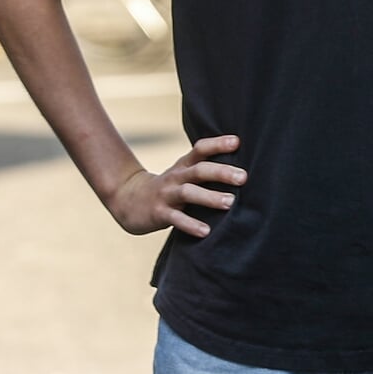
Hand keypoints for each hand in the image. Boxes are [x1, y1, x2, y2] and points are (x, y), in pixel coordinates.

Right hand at [105, 134, 244, 237]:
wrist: (128, 200)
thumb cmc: (169, 187)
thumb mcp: (184, 173)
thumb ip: (207, 169)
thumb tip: (244, 169)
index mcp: (184, 165)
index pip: (200, 149)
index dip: (217, 144)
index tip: (237, 142)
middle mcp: (176, 177)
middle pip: (199, 170)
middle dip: (221, 172)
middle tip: (244, 177)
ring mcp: (166, 195)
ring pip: (188, 193)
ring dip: (210, 197)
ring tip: (230, 202)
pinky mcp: (159, 213)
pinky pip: (176, 219)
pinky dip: (191, 225)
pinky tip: (206, 231)